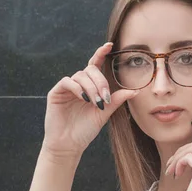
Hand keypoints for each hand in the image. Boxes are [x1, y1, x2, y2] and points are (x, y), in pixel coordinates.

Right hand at [42, 42, 138, 156]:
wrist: (70, 145)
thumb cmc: (86, 130)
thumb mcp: (104, 113)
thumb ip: (116, 100)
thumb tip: (135, 90)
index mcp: (90, 87)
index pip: (95, 65)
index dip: (101, 53)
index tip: (109, 45)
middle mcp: (78, 84)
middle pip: (90, 70)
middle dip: (101, 82)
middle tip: (105, 98)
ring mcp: (67, 88)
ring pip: (80, 76)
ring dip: (92, 88)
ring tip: (96, 103)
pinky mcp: (56, 93)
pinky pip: (68, 82)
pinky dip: (78, 88)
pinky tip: (84, 98)